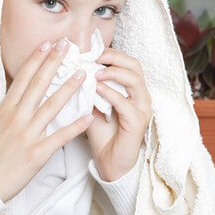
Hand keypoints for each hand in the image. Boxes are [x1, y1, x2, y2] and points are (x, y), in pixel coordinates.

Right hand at [0, 38, 92, 202]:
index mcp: (6, 109)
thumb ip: (10, 108)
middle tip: (68, 45)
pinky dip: (75, 127)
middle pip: (38, 85)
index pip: (24, 78)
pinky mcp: (36, 154)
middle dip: (54, 63)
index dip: (37, 59)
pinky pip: (59, 138)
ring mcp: (27, 135)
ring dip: (68, 89)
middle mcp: (16, 118)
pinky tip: (88, 117)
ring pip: (51, 107)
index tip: (48, 43)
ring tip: (82, 74)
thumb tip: (23, 93)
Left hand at [86, 47, 151, 180]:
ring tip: (94, 73)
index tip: (90, 51)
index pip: (127, 62)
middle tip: (94, 56)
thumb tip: (73, 68)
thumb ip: (87, 88)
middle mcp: (141, 96)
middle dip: (114, 57)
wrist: (109, 163)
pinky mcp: (137, 123)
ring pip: (134, 80)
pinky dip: (110, 94)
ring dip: (113, 73)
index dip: (110, 53)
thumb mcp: (92, 105)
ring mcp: (142, 109)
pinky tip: (96, 90)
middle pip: (134, 65)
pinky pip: (125, 103)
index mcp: (132, 90)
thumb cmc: (102, 134)